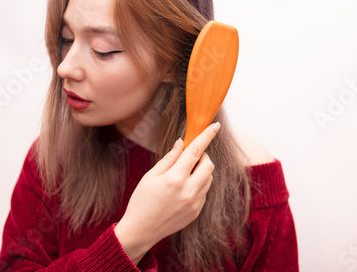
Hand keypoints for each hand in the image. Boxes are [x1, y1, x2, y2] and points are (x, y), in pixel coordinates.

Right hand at [114, 122, 219, 263]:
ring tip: (183, 175)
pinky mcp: (197, 211)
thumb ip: (169, 158)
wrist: (141, 230)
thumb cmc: (142, 201)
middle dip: (203, 156)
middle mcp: (189, 190)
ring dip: (201, 170)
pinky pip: (205, 191)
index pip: (196, 151)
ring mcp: (195, 203)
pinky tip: (183, 189)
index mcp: (175, 178)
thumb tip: (181, 142)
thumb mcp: (151, 176)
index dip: (206, 136)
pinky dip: (199, 184)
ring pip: (209, 178)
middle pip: (208, 164)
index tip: (215, 126)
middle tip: (190, 157)